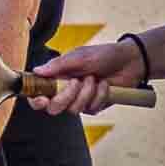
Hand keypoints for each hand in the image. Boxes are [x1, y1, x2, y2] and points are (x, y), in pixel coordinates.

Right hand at [24, 37, 144, 113]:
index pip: (38, 93)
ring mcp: (79, 100)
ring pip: (73, 110)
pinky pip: (91, 109)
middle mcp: (65, 90)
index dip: (35, 100)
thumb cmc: (102, 55)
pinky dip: (99, 96)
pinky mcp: (93, 106)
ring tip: (95, 79)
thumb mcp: (79, 56)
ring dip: (86, 93)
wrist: (128, 62)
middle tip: (77, 82)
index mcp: (57, 76)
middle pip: (53, 108)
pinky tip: (105, 85)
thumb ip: (57, 65)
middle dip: (66, 97)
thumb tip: (36, 71)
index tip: (43, 99)